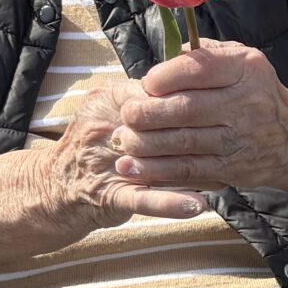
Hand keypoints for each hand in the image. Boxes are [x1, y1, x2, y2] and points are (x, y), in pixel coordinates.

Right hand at [30, 77, 209, 227]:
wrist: (55, 188)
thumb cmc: (95, 146)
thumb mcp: (113, 111)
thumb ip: (147, 99)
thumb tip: (194, 83)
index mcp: (109, 101)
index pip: (156, 93)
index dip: (189, 100)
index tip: (222, 104)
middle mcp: (108, 128)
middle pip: (160, 128)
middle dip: (198, 135)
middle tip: (232, 139)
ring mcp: (108, 163)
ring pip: (158, 163)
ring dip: (193, 169)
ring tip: (225, 173)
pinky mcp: (110, 195)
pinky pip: (144, 200)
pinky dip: (171, 203)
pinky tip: (198, 205)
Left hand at [107, 41, 287, 200]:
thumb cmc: (254, 92)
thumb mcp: (241, 61)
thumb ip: (204, 54)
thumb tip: (163, 57)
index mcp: (247, 69)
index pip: (199, 68)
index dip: (164, 77)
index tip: (146, 84)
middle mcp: (247, 104)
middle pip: (185, 109)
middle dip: (147, 113)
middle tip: (128, 115)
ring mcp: (241, 141)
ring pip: (182, 144)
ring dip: (145, 144)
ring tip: (124, 140)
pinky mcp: (233, 170)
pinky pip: (187, 172)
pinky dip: (156, 171)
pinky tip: (132, 168)